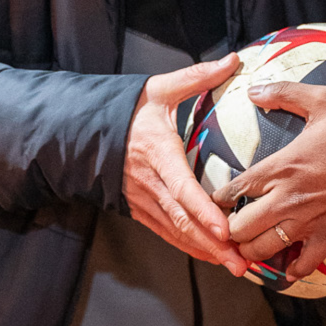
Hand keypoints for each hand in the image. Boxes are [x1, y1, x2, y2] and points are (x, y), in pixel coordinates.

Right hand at [123, 53, 247, 276]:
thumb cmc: (127, 109)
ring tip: (235, 265)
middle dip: (211, 243)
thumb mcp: (160, 89)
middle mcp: (149, 181)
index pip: (181, 186)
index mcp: (157, 152)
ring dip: (204, 250)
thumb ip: (198, 76)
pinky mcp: (140, 207)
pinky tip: (211, 256)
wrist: (85, 129)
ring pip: (176, 230)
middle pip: (182, 219)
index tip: (224, 227)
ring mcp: (143, 199)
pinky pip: (166, 231)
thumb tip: (234, 60)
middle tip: (240, 261)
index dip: (202, 210)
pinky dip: (189, 246)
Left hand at [212, 82, 325, 279]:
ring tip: (249, 244)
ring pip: (264, 251)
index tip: (216, 198)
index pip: (236, 189)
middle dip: (229, 228)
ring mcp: (309, 222)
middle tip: (229, 224)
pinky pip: (302, 265)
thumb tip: (254, 89)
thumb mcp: (323, 99)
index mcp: (283, 166)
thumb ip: (284, 93)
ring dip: (252, 249)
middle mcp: (289, 199)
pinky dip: (290, 267)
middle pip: (241, 228)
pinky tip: (286, 261)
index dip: (220, 196)